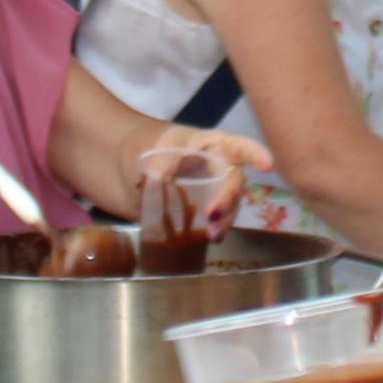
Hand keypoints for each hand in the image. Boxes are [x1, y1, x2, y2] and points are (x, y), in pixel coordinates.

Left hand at [145, 127, 274, 230]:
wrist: (114, 167)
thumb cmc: (139, 144)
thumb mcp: (150, 147)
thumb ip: (160, 161)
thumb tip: (162, 178)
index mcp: (208, 145)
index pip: (237, 147)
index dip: (255, 154)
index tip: (268, 165)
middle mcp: (214, 169)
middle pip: (233, 182)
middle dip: (230, 197)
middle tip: (214, 212)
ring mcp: (206, 193)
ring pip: (227, 206)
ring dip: (224, 218)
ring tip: (213, 233)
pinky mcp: (194, 214)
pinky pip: (211, 223)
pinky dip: (213, 231)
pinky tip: (209, 239)